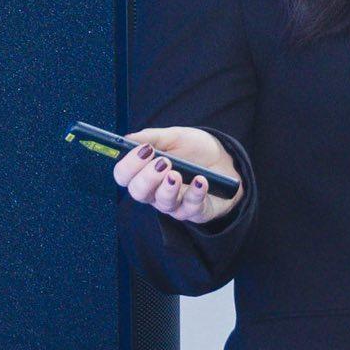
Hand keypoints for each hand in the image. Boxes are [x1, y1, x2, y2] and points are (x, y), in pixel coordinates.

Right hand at [114, 126, 242, 223]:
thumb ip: (151, 137)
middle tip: (163, 162)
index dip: (129, 165)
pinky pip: (191, 208)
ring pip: (162, 203)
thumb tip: (129, 138)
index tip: (143, 150)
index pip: (124, 176)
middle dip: (147, 178)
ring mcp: (174, 204)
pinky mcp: (195, 212)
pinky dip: (196, 193)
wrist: (225, 160)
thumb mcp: (174, 137)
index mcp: (145, 173)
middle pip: (138, 193)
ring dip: (168, 188)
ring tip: (176, 174)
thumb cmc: (194, 150)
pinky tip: (201, 180)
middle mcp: (155, 192)